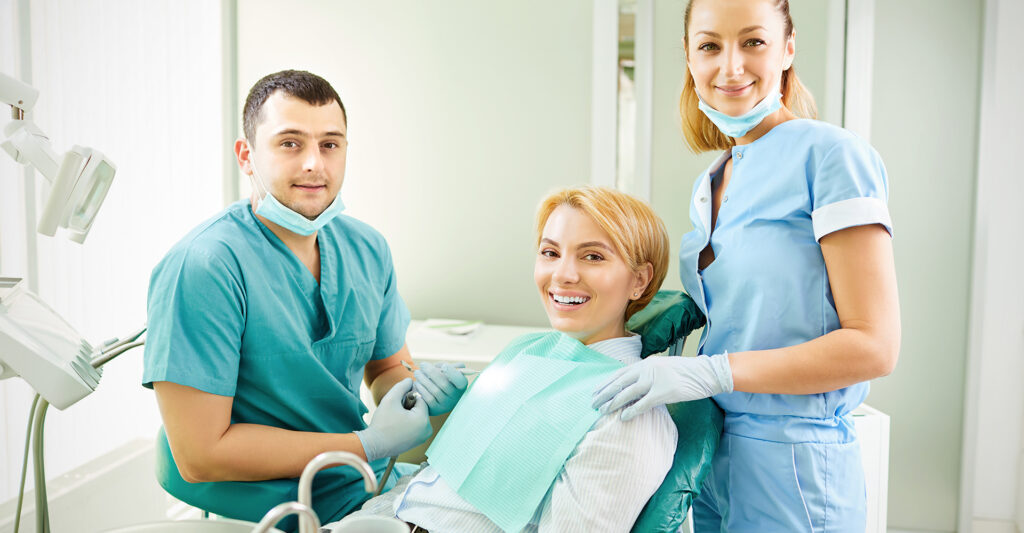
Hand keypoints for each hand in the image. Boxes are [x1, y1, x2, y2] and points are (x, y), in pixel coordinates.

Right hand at [355, 378, 431, 461]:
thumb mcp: (390, 399)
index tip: (398, 403)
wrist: (373, 445)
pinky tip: (397, 426)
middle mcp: (427, 430)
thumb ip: (402, 386)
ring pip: (418, 416)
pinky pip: (416, 426)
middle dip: (409, 406)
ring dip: (408, 414)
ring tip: (395, 419)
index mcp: (423, 420)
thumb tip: (410, 380)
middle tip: (395, 411)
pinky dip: (408, 422)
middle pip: (420, 408)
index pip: (420, 399)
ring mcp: (423, 437)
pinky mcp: (418, 442)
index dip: (408, 397)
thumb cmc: (382, 423)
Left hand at [412, 362, 468, 415]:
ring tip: (417, 373)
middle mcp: (456, 396)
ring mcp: (446, 404)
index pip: (460, 380)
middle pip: (444, 384)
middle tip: (422, 364)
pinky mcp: (436, 409)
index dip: (452, 373)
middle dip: (431, 372)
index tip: (444, 366)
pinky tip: (417, 383)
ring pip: (435, 391)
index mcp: (461, 385)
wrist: (437, 395)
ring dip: (423, 379)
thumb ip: (447, 366)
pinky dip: (421, 389)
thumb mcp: (448, 370)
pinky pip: (428, 398)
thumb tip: (442, 367)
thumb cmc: (443, 378)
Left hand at [591, 353, 732, 420]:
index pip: (619, 373)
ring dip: (613, 403)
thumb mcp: (662, 367)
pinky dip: (631, 411)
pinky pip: (642, 404)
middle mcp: (646, 369)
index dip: (606, 383)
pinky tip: (623, 418)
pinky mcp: (664, 392)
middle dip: (604, 394)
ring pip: (627, 393)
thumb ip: (647, 373)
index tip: (595, 391)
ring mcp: (654, 380)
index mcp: (645, 363)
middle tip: (593, 403)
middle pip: (619, 383)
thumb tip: (633, 384)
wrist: (705, 372)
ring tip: (603, 411)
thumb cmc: (685, 372)